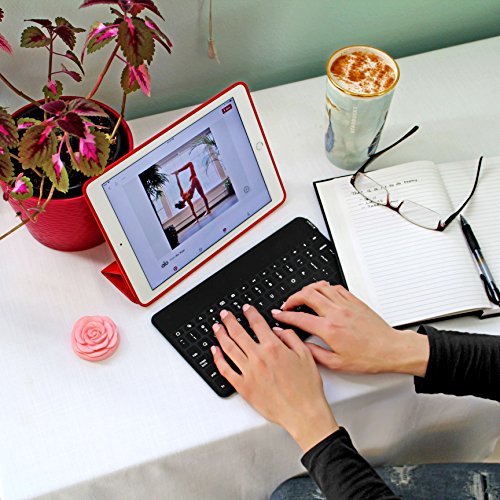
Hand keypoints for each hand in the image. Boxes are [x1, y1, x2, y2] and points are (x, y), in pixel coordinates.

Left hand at [211, 305, 338, 451]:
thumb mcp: (306, 355)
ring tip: (217, 327)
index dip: (250, 313)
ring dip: (221, 335)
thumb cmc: (307, 388)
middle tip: (224, 314)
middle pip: (238, 332)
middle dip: (229, 320)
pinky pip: (225, 370)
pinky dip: (218, 358)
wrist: (303, 413)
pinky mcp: (243, 387)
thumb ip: (291, 338)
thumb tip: (278, 329)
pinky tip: (215, 351)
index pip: (257, 323)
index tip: (245, 308)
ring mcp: (249, 372)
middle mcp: (258, 357)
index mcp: (273, 347)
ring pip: (229, 348)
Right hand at [271, 282, 428, 376]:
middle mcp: (336, 313)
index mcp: (329, 329)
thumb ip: (315, 354)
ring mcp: (346, 305)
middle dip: (292, 297)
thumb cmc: (368, 358)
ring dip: (307, 290)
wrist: (390, 349)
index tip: (278, 314)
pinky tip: (322, 294)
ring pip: (320, 287)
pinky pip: (335, 288)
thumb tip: (302, 346)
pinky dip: (324, 288)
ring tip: (301, 296)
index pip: (299, 317)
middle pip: (307, 294)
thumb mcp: (337, 363)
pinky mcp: (355, 302)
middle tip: (287, 304)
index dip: (284, 315)